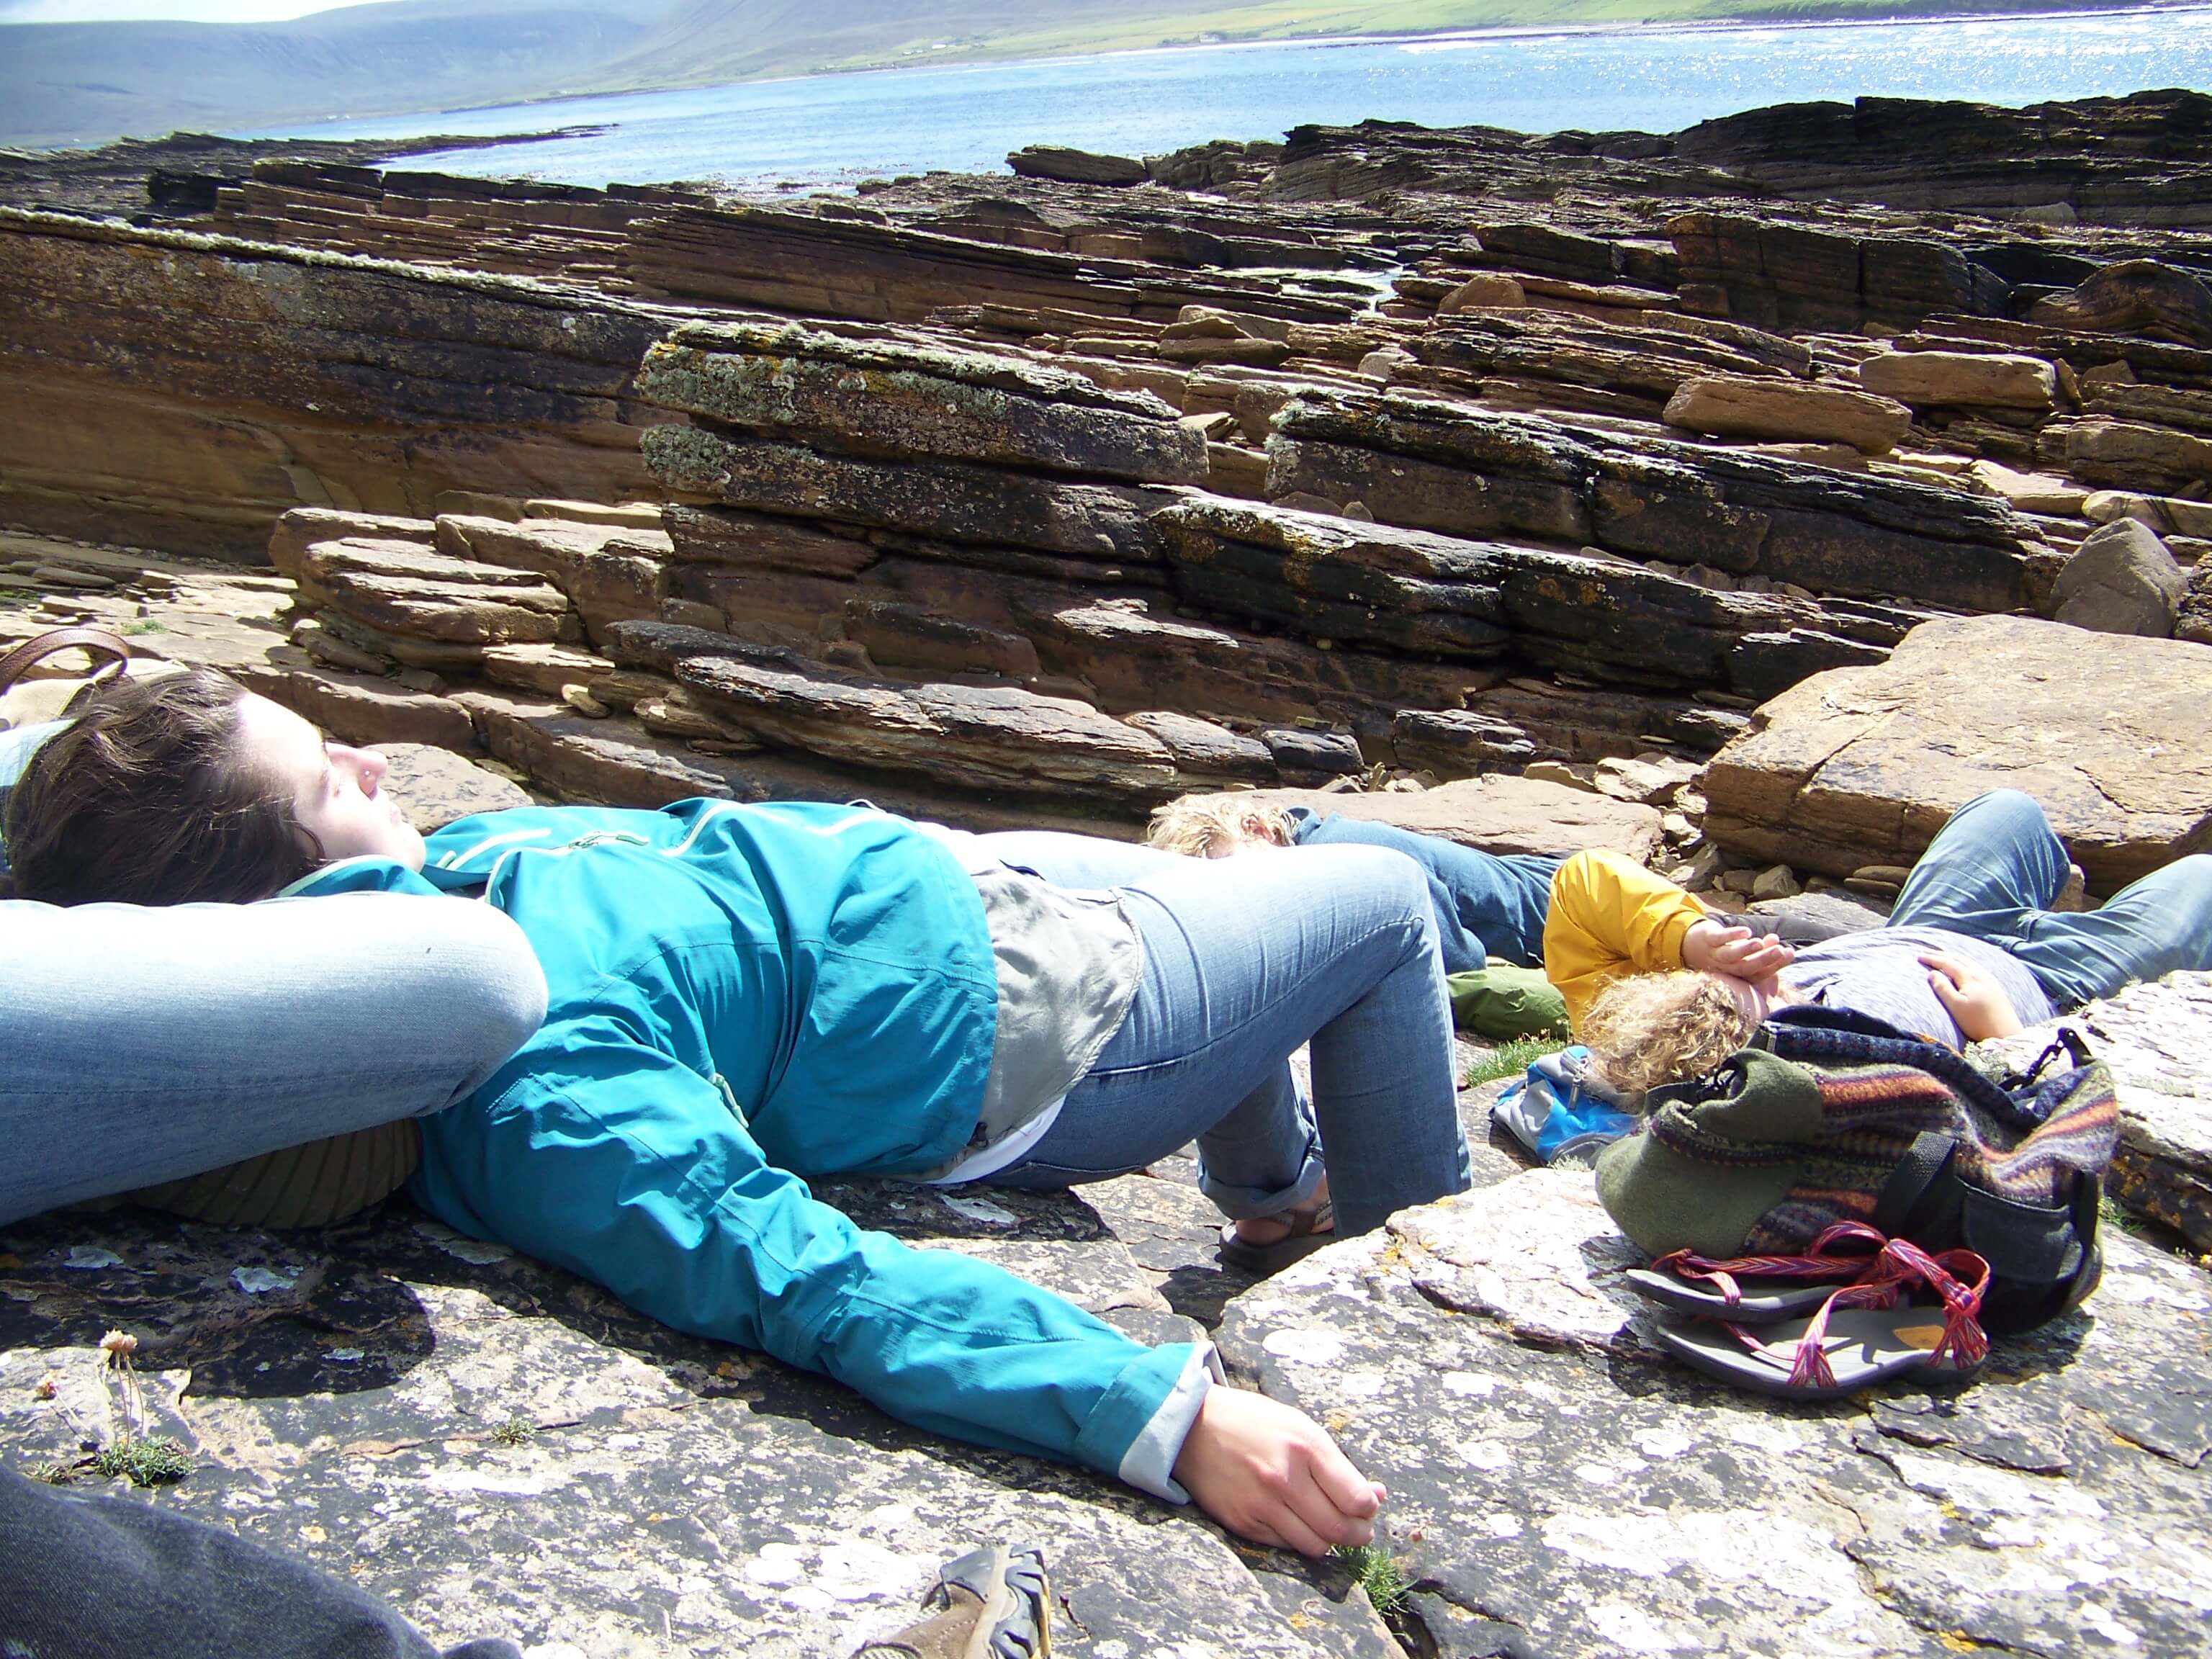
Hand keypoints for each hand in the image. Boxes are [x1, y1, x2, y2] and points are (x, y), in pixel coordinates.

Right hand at [1172, 1384, 1383, 1555]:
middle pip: (1340, 1529)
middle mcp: (1284, 1479)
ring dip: (1330, 1541)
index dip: (1370, 1508)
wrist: (1192, 1428)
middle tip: (1360, 1528)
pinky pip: (1285, 1546)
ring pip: (1315, 1545)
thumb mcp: (1300, 1427)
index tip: (1369, 1504)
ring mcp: (1261, 1504)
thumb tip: (1375, 1496)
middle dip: (1359, 1533)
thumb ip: (1337, 1464)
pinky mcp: (1243, 1523)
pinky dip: (1298, 1539)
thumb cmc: (1253, 1423)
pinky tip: (1297, 1521)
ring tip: (1329, 1525)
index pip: (1356, 1499)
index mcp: (1305, 1447)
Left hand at [1683, 919, 1793, 986]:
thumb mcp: (1743, 957)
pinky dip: (1732, 935)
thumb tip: (1783, 947)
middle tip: (1780, 950)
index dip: (1775, 964)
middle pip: (1746, 967)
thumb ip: (1762, 952)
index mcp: (1738, 975)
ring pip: (1731, 956)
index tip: (1790, 952)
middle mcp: (1727, 968)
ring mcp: (1716, 954)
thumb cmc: (1724, 953)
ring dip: (1745, 950)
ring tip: (1760, 943)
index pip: (1759, 973)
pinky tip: (1746, 931)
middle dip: (1764, 959)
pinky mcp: (1708, 939)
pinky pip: (1719, 939)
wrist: (1691, 946)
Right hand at [1919, 951, 2023, 1040]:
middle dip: (1942, 954)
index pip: (1948, 963)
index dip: (1933, 959)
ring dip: (1954, 957)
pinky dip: (1964, 963)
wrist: (2006, 1034)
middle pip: (1959, 959)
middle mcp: (1981, 974)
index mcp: (1970, 978)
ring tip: (1942, 956)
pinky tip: (1963, 967)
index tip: (1918, 956)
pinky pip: (1976, 967)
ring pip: (1969, 962)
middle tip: (1927, 952)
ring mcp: (1990, 980)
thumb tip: (1932, 973)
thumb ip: (1942, 988)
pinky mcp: (1995, 987)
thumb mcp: (1956, 1006)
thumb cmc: (1977, 1022)